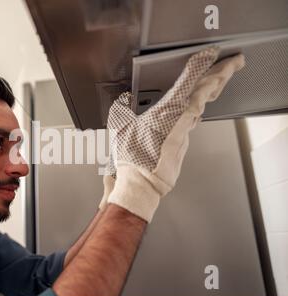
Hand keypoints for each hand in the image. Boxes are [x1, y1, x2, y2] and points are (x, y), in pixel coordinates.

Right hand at [106, 46, 244, 221]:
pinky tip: (194, 106)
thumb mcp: (120, 124)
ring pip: (202, 106)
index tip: (211, 52)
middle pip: (208, 91)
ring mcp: (186, 132)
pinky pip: (192, 120)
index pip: (190, 79)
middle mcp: (183, 118)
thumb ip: (122, 106)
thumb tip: (125, 99)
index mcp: (169, 109)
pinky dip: (196, 108)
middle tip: (235, 62)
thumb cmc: (134, 157)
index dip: (201, 62)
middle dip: (224, 73)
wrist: (143, 183)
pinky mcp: (184, 143)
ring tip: (219, 79)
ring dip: (212, 90)